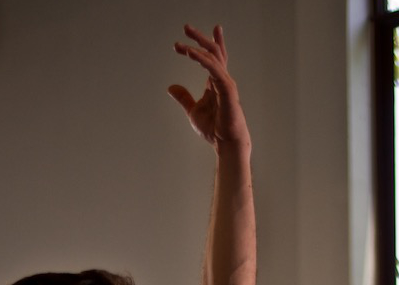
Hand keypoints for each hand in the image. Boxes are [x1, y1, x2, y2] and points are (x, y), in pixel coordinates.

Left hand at [169, 24, 248, 149]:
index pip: (213, 57)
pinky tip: (190, 53)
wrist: (226, 143)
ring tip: (182, 41)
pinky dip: (202, 60)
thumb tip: (171, 87)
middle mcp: (221, 79)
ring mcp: (225, 82)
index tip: (192, 34)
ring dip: (197, 47)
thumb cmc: (214, 129)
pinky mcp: (227, 89)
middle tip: (186, 27)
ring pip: (213, 57)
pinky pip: (213, 69)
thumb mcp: (193, 111)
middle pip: (213, 52)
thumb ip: (184, 98)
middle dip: (200, 38)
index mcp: (215, 83)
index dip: (206, 43)